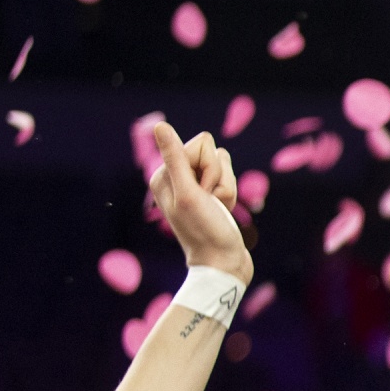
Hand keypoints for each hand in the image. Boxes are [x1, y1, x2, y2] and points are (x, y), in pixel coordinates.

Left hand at [148, 122, 250, 283]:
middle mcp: (176, 176)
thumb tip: (159, 126)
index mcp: (165, 173)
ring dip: (226, 188)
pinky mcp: (208, 193)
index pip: (200, 144)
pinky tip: (223, 211)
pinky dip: (230, 195)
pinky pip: (227, 178)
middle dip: (218, 178)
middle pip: (212, 152)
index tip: (203, 194)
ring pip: (223, 164)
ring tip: (217, 209)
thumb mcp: (189, 194)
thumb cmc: (205, 232)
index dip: (208, 168)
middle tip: (211, 203)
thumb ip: (175, 159)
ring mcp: (193, 185)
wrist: (223, 264)